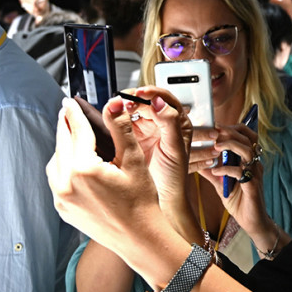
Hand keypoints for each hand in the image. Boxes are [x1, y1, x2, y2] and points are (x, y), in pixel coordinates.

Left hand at [47, 97, 173, 261]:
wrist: (139, 238)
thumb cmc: (141, 203)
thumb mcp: (134, 160)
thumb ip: (120, 129)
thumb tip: (115, 102)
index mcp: (84, 169)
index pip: (77, 131)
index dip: (74, 113)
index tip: (70, 102)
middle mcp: (67, 184)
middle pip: (62, 144)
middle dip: (64, 125)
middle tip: (66, 111)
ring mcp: (62, 199)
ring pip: (55, 161)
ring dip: (61, 146)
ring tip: (69, 135)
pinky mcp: (63, 209)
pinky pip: (56, 180)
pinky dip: (61, 166)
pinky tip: (71, 161)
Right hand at [118, 87, 197, 206]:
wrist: (162, 198)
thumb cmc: (174, 176)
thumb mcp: (175, 149)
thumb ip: (169, 123)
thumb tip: (159, 102)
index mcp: (177, 122)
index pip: (165, 99)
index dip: (153, 93)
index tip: (142, 93)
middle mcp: (161, 122)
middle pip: (146, 101)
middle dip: (135, 98)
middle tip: (125, 102)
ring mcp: (145, 129)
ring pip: (132, 109)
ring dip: (124, 106)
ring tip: (118, 108)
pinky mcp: (130, 137)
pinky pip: (122, 122)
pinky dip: (117, 117)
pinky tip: (113, 117)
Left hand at [196, 124, 273, 238]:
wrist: (252, 222)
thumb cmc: (239, 201)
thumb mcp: (221, 183)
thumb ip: (211, 171)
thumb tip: (196, 161)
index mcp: (249, 160)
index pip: (246, 136)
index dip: (232, 128)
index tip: (215, 126)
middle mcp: (254, 164)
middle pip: (248, 138)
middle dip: (231, 132)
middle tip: (215, 130)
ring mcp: (255, 174)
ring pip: (247, 151)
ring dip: (231, 145)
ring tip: (216, 146)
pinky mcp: (252, 186)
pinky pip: (240, 172)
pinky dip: (226, 169)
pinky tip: (215, 171)